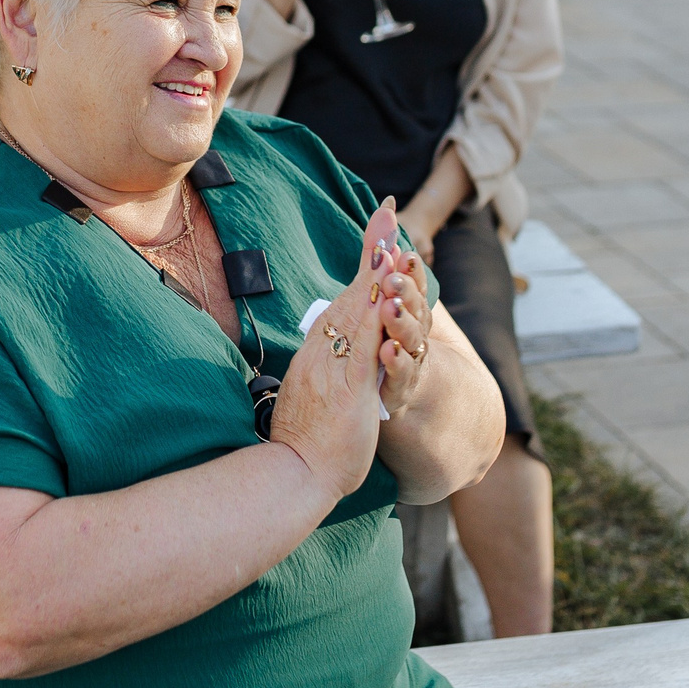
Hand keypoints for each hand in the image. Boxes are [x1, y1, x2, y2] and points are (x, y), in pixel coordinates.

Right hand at [268, 200, 397, 499]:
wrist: (293, 473)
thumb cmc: (304, 440)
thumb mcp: (313, 393)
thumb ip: (323, 369)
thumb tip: (327, 351)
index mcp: (317, 352)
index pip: (344, 300)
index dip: (364, 266)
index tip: (379, 231)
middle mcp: (322, 351)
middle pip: (351, 294)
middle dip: (372, 254)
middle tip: (388, 214)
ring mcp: (333, 367)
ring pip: (358, 313)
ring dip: (378, 276)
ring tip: (395, 241)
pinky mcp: (348, 387)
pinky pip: (365, 346)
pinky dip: (377, 317)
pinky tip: (390, 294)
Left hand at [364, 205, 435, 416]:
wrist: (399, 391)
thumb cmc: (390, 333)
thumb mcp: (384, 291)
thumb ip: (380, 250)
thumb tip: (385, 204)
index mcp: (412, 307)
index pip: (414, 284)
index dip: (411, 270)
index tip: (401, 253)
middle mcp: (416, 330)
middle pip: (415, 307)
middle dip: (407, 290)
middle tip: (394, 276)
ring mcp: (411, 360)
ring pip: (410, 339)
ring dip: (401, 322)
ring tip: (390, 308)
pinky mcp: (399, 388)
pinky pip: (400, 374)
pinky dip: (395, 362)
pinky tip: (386, 350)